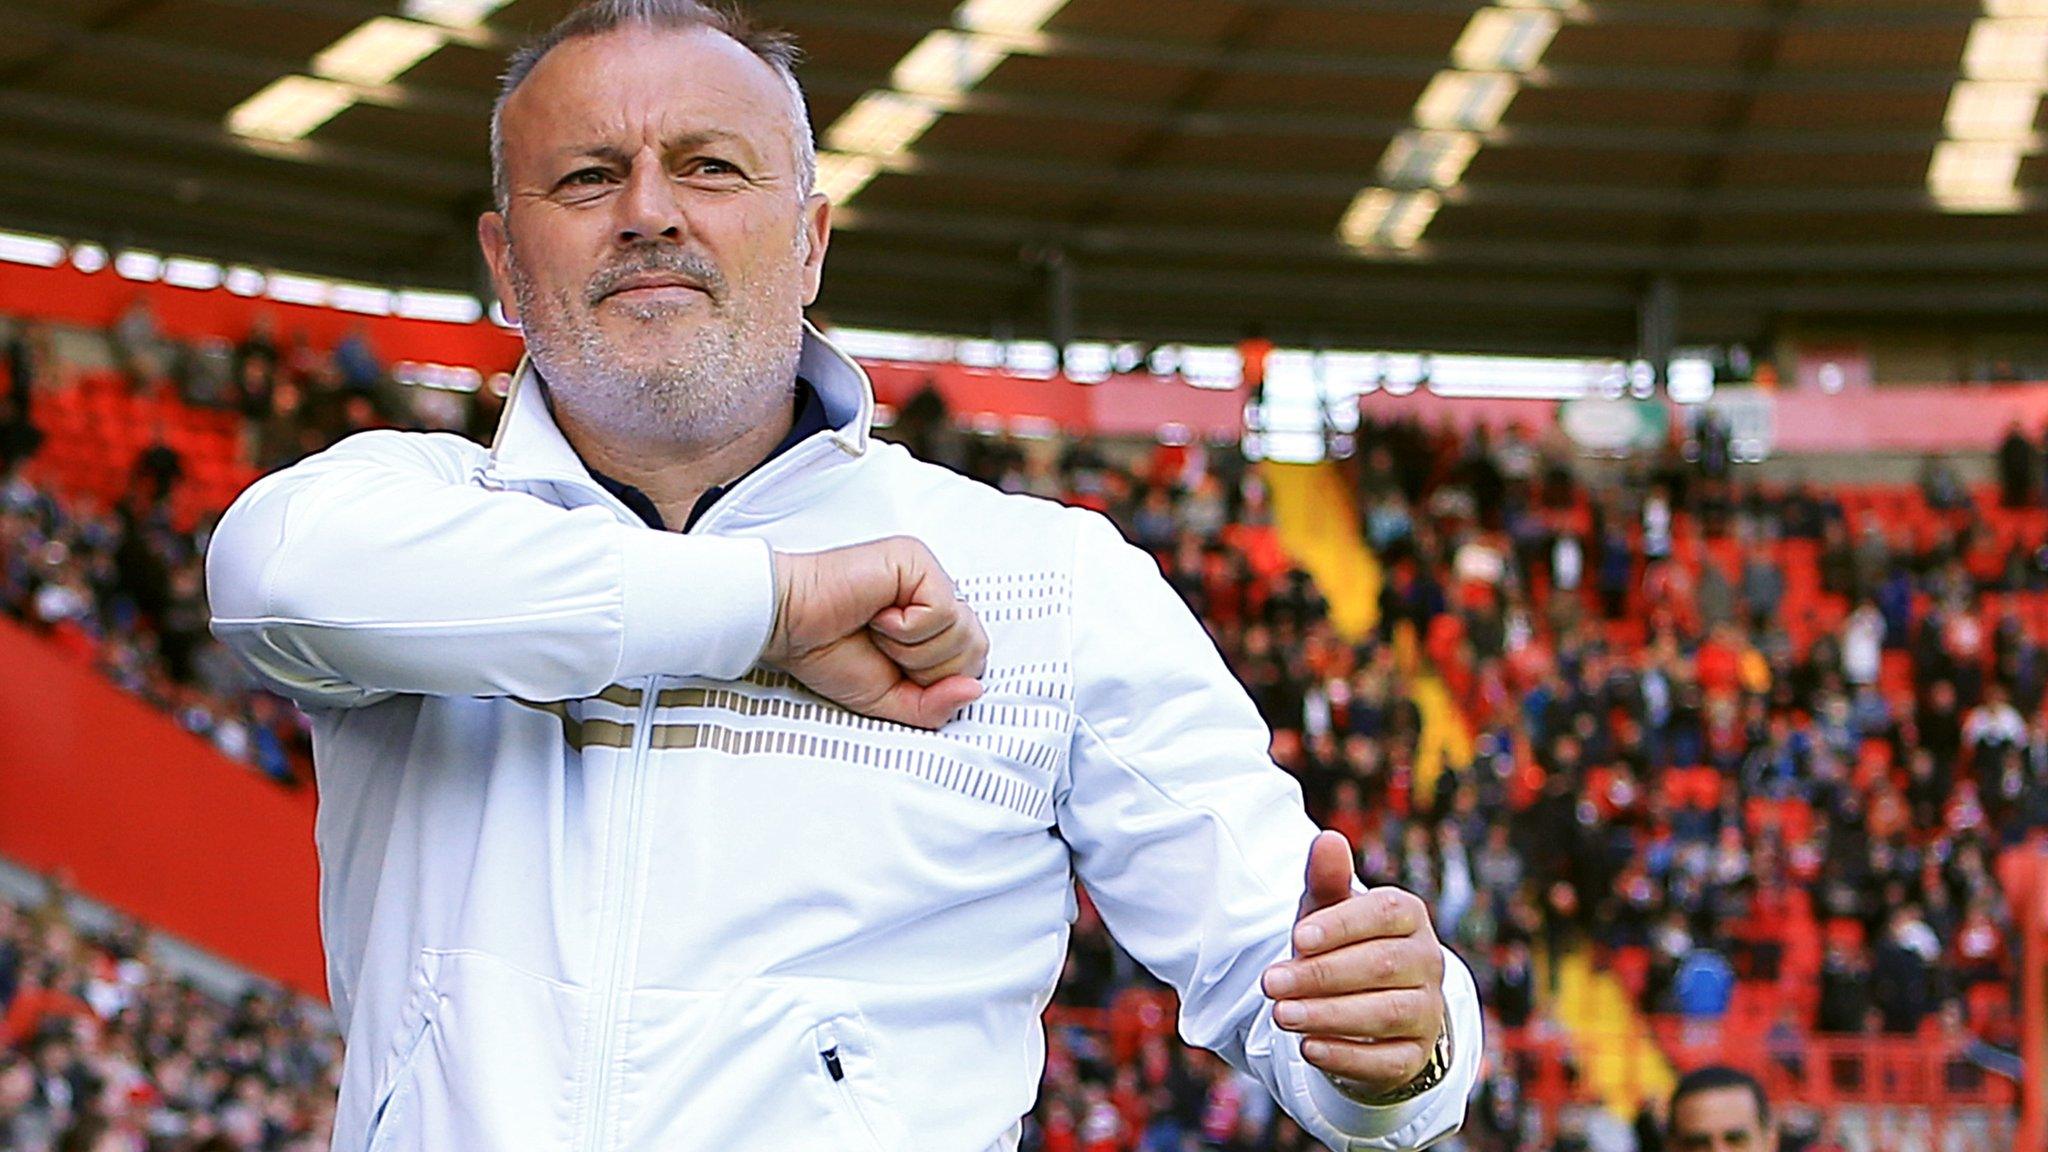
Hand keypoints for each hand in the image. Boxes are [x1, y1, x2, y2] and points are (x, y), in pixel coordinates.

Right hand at [762, 536, 987, 729]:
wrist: (787, 624)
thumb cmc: (828, 652)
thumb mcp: (890, 699)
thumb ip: (934, 705)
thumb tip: (974, 692)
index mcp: (933, 623)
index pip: (972, 661)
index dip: (936, 680)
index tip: (893, 667)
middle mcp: (935, 595)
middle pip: (975, 650)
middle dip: (926, 668)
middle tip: (884, 649)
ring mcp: (928, 575)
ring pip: (963, 632)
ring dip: (913, 648)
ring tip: (878, 630)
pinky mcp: (916, 560)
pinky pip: (942, 611)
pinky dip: (907, 628)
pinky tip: (878, 614)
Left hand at [1261, 830, 1446, 1098]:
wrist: (1365, 1006)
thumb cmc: (1341, 945)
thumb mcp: (1326, 911)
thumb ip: (1326, 878)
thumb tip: (1328, 838)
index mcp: (1409, 916)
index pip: (1384, 913)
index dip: (1341, 925)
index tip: (1297, 939)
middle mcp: (1428, 961)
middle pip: (1382, 966)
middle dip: (1321, 975)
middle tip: (1269, 983)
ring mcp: (1428, 1011)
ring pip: (1387, 1013)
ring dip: (1329, 1015)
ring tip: (1281, 1015)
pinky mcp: (1416, 1056)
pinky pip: (1389, 1060)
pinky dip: (1347, 1056)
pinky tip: (1309, 1048)